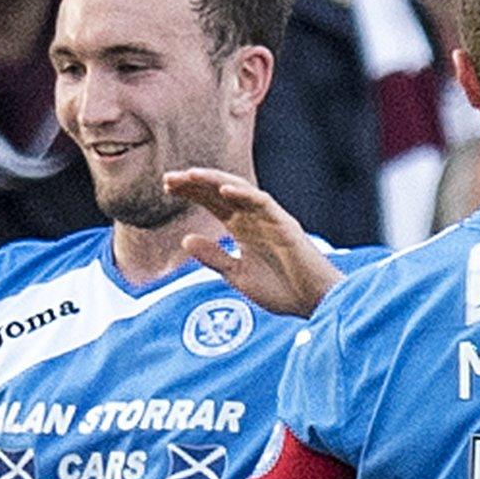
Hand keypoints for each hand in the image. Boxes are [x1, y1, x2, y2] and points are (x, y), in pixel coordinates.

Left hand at [162, 167, 344, 315]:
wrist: (313, 303)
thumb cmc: (281, 289)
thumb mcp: (237, 275)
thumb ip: (214, 257)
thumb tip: (186, 238)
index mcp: (242, 228)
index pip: (212, 202)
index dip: (190, 192)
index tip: (166, 186)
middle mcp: (254, 218)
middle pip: (220, 192)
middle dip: (195, 183)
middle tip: (169, 178)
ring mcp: (269, 219)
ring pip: (239, 191)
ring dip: (215, 181)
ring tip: (190, 175)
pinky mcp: (285, 225)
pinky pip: (263, 204)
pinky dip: (244, 195)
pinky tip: (223, 190)